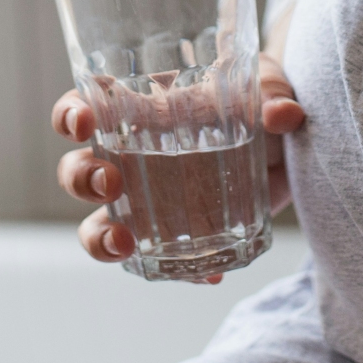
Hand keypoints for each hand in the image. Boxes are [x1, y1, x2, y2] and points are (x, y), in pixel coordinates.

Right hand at [52, 51, 305, 278]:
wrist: (292, 148)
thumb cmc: (261, 101)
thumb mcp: (268, 87)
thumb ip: (273, 94)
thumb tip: (283, 113)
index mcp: (137, 108)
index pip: (84, 108)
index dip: (70, 116)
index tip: (82, 123)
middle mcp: (129, 156)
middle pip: (78, 170)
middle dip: (82, 179)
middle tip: (110, 184)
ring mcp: (149, 201)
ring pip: (100, 222)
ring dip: (100, 237)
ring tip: (124, 243)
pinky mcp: (180, 235)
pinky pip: (162, 261)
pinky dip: (180, 272)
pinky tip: (207, 275)